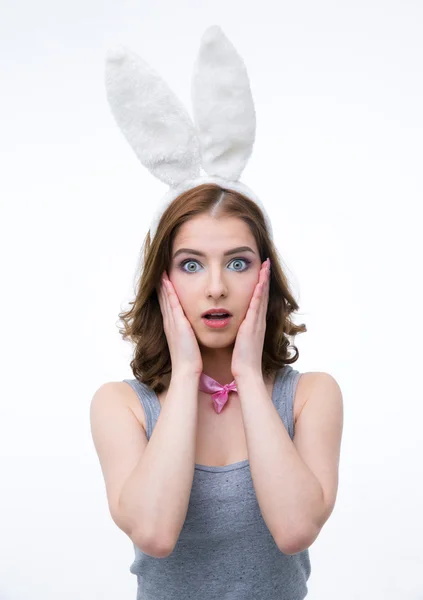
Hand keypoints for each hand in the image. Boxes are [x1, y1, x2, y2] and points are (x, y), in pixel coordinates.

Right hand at [157, 271, 202, 375]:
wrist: (187, 369)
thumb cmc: (190, 358)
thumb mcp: (188, 341)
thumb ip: (187, 333)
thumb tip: (190, 328)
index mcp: (171, 326)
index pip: (166, 304)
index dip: (164, 292)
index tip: (164, 279)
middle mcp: (169, 322)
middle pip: (163, 299)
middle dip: (161, 284)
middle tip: (159, 270)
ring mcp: (171, 322)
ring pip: (165, 298)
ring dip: (162, 284)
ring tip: (160, 270)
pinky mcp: (177, 323)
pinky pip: (171, 303)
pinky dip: (168, 291)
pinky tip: (166, 280)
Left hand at [231, 258, 270, 379]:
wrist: (245, 372)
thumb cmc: (241, 360)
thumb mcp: (241, 341)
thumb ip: (240, 332)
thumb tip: (237, 326)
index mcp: (255, 324)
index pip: (258, 301)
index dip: (260, 286)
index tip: (260, 272)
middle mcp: (259, 321)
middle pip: (263, 295)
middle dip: (264, 278)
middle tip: (266, 263)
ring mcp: (257, 323)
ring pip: (262, 297)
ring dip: (264, 281)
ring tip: (265, 266)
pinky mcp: (253, 326)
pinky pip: (257, 305)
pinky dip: (259, 293)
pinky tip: (259, 282)